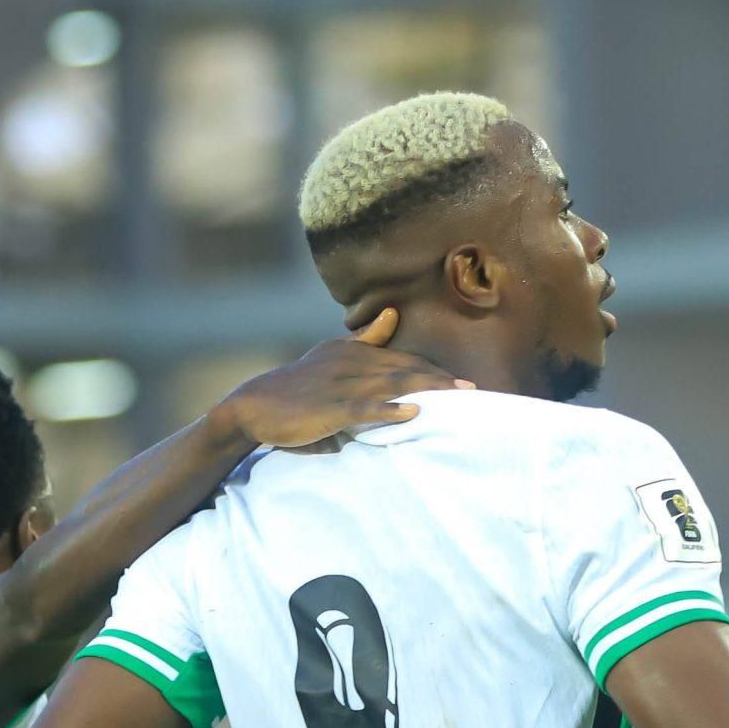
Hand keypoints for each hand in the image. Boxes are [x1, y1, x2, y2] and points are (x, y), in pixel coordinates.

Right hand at [213, 308, 469, 449]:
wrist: (256, 405)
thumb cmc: (297, 386)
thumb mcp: (331, 353)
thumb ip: (365, 338)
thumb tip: (392, 314)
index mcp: (353, 352)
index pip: (402, 359)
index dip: (432, 369)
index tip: (461, 382)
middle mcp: (352, 364)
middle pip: (405, 370)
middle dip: (440, 380)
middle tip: (473, 390)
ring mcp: (342, 386)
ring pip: (392, 386)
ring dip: (426, 392)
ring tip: (456, 399)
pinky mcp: (331, 409)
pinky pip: (366, 408)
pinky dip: (390, 409)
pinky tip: (412, 413)